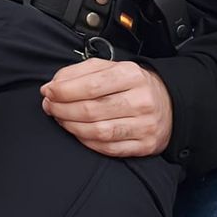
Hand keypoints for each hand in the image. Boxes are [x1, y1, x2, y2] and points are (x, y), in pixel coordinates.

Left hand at [41, 59, 173, 157]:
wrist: (168, 103)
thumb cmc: (132, 84)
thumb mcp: (110, 67)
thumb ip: (80, 72)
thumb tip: (53, 85)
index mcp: (131, 74)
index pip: (90, 85)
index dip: (63, 90)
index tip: (47, 91)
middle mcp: (140, 100)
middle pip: (92, 109)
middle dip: (62, 109)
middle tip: (49, 107)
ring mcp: (144, 125)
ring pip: (98, 131)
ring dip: (71, 126)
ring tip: (60, 119)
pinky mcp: (145, 145)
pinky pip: (109, 149)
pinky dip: (87, 142)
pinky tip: (78, 132)